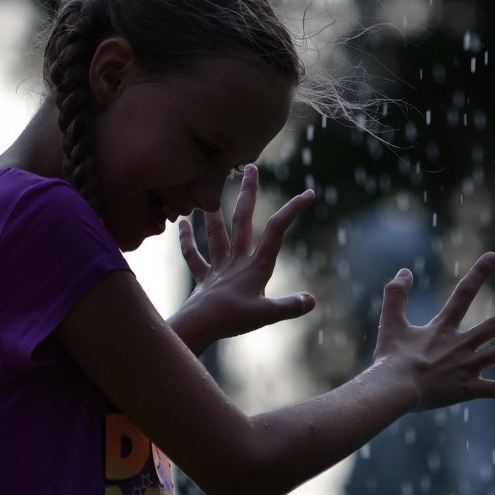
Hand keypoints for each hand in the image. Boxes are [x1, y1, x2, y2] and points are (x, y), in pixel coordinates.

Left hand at [167, 165, 315, 353]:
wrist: (198, 327)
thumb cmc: (232, 321)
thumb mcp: (267, 315)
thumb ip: (290, 306)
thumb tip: (312, 300)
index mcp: (256, 266)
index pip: (277, 231)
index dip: (293, 210)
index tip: (308, 193)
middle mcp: (237, 261)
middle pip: (243, 220)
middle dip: (248, 193)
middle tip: (250, 167)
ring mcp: (218, 268)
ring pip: (215, 232)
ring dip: (214, 210)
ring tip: (210, 187)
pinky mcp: (203, 279)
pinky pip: (192, 256)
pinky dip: (186, 240)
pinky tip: (182, 224)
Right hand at [372, 252, 494, 408]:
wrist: (393, 388)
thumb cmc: (389, 358)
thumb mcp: (390, 322)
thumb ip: (396, 295)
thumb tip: (403, 270)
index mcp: (443, 328)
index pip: (464, 294)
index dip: (478, 274)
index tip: (494, 256)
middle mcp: (462, 344)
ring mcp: (468, 366)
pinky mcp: (469, 389)